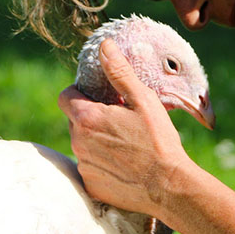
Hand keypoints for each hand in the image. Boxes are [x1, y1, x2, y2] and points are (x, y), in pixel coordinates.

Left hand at [60, 39, 191, 215]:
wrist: (169, 187)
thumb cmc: (158, 141)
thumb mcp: (143, 100)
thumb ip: (119, 72)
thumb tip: (104, 45)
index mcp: (87, 118)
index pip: (65, 97)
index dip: (79, 93)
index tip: (98, 96)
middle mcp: (78, 143)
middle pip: (75, 121)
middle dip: (91, 116)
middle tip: (119, 119)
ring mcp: (84, 166)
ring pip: (83, 145)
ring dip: (96, 140)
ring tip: (126, 143)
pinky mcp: (91, 186)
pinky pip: (90, 167)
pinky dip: (102, 164)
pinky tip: (125, 165)